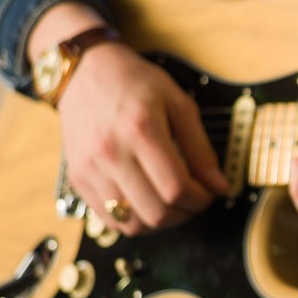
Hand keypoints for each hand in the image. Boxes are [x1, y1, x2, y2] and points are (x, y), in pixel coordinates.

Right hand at [55, 39, 228, 235]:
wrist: (84, 73)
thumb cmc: (133, 83)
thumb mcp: (178, 103)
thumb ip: (200, 147)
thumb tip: (219, 185)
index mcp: (140, 130)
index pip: (176, 187)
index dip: (200, 199)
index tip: (210, 192)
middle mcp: (111, 153)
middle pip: (156, 212)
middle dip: (185, 213)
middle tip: (195, 199)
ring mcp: (90, 170)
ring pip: (133, 224)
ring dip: (162, 221)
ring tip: (173, 203)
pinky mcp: (78, 180)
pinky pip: (110, 221)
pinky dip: (136, 221)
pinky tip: (148, 203)